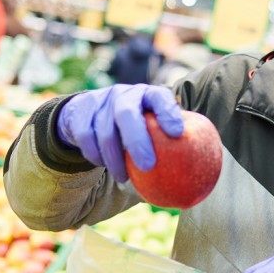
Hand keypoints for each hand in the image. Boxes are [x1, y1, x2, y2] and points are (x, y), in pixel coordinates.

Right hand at [56, 84, 183, 182]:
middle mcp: (123, 94)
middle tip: (148, 166)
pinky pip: (85, 139)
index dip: (168, 113)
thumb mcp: (150, 124)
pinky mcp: (79, 114)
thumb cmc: (133, 124)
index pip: (159, 97)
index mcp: (146, 94)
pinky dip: (95, 156)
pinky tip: (105, 167)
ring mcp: (99, 102)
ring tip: (125, 178)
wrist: (88, 110)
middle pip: (126, 114)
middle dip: (137, 140)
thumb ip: (167, 140)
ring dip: (114, 159)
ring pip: (104, 131)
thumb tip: (194, 177)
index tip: (178, 134)